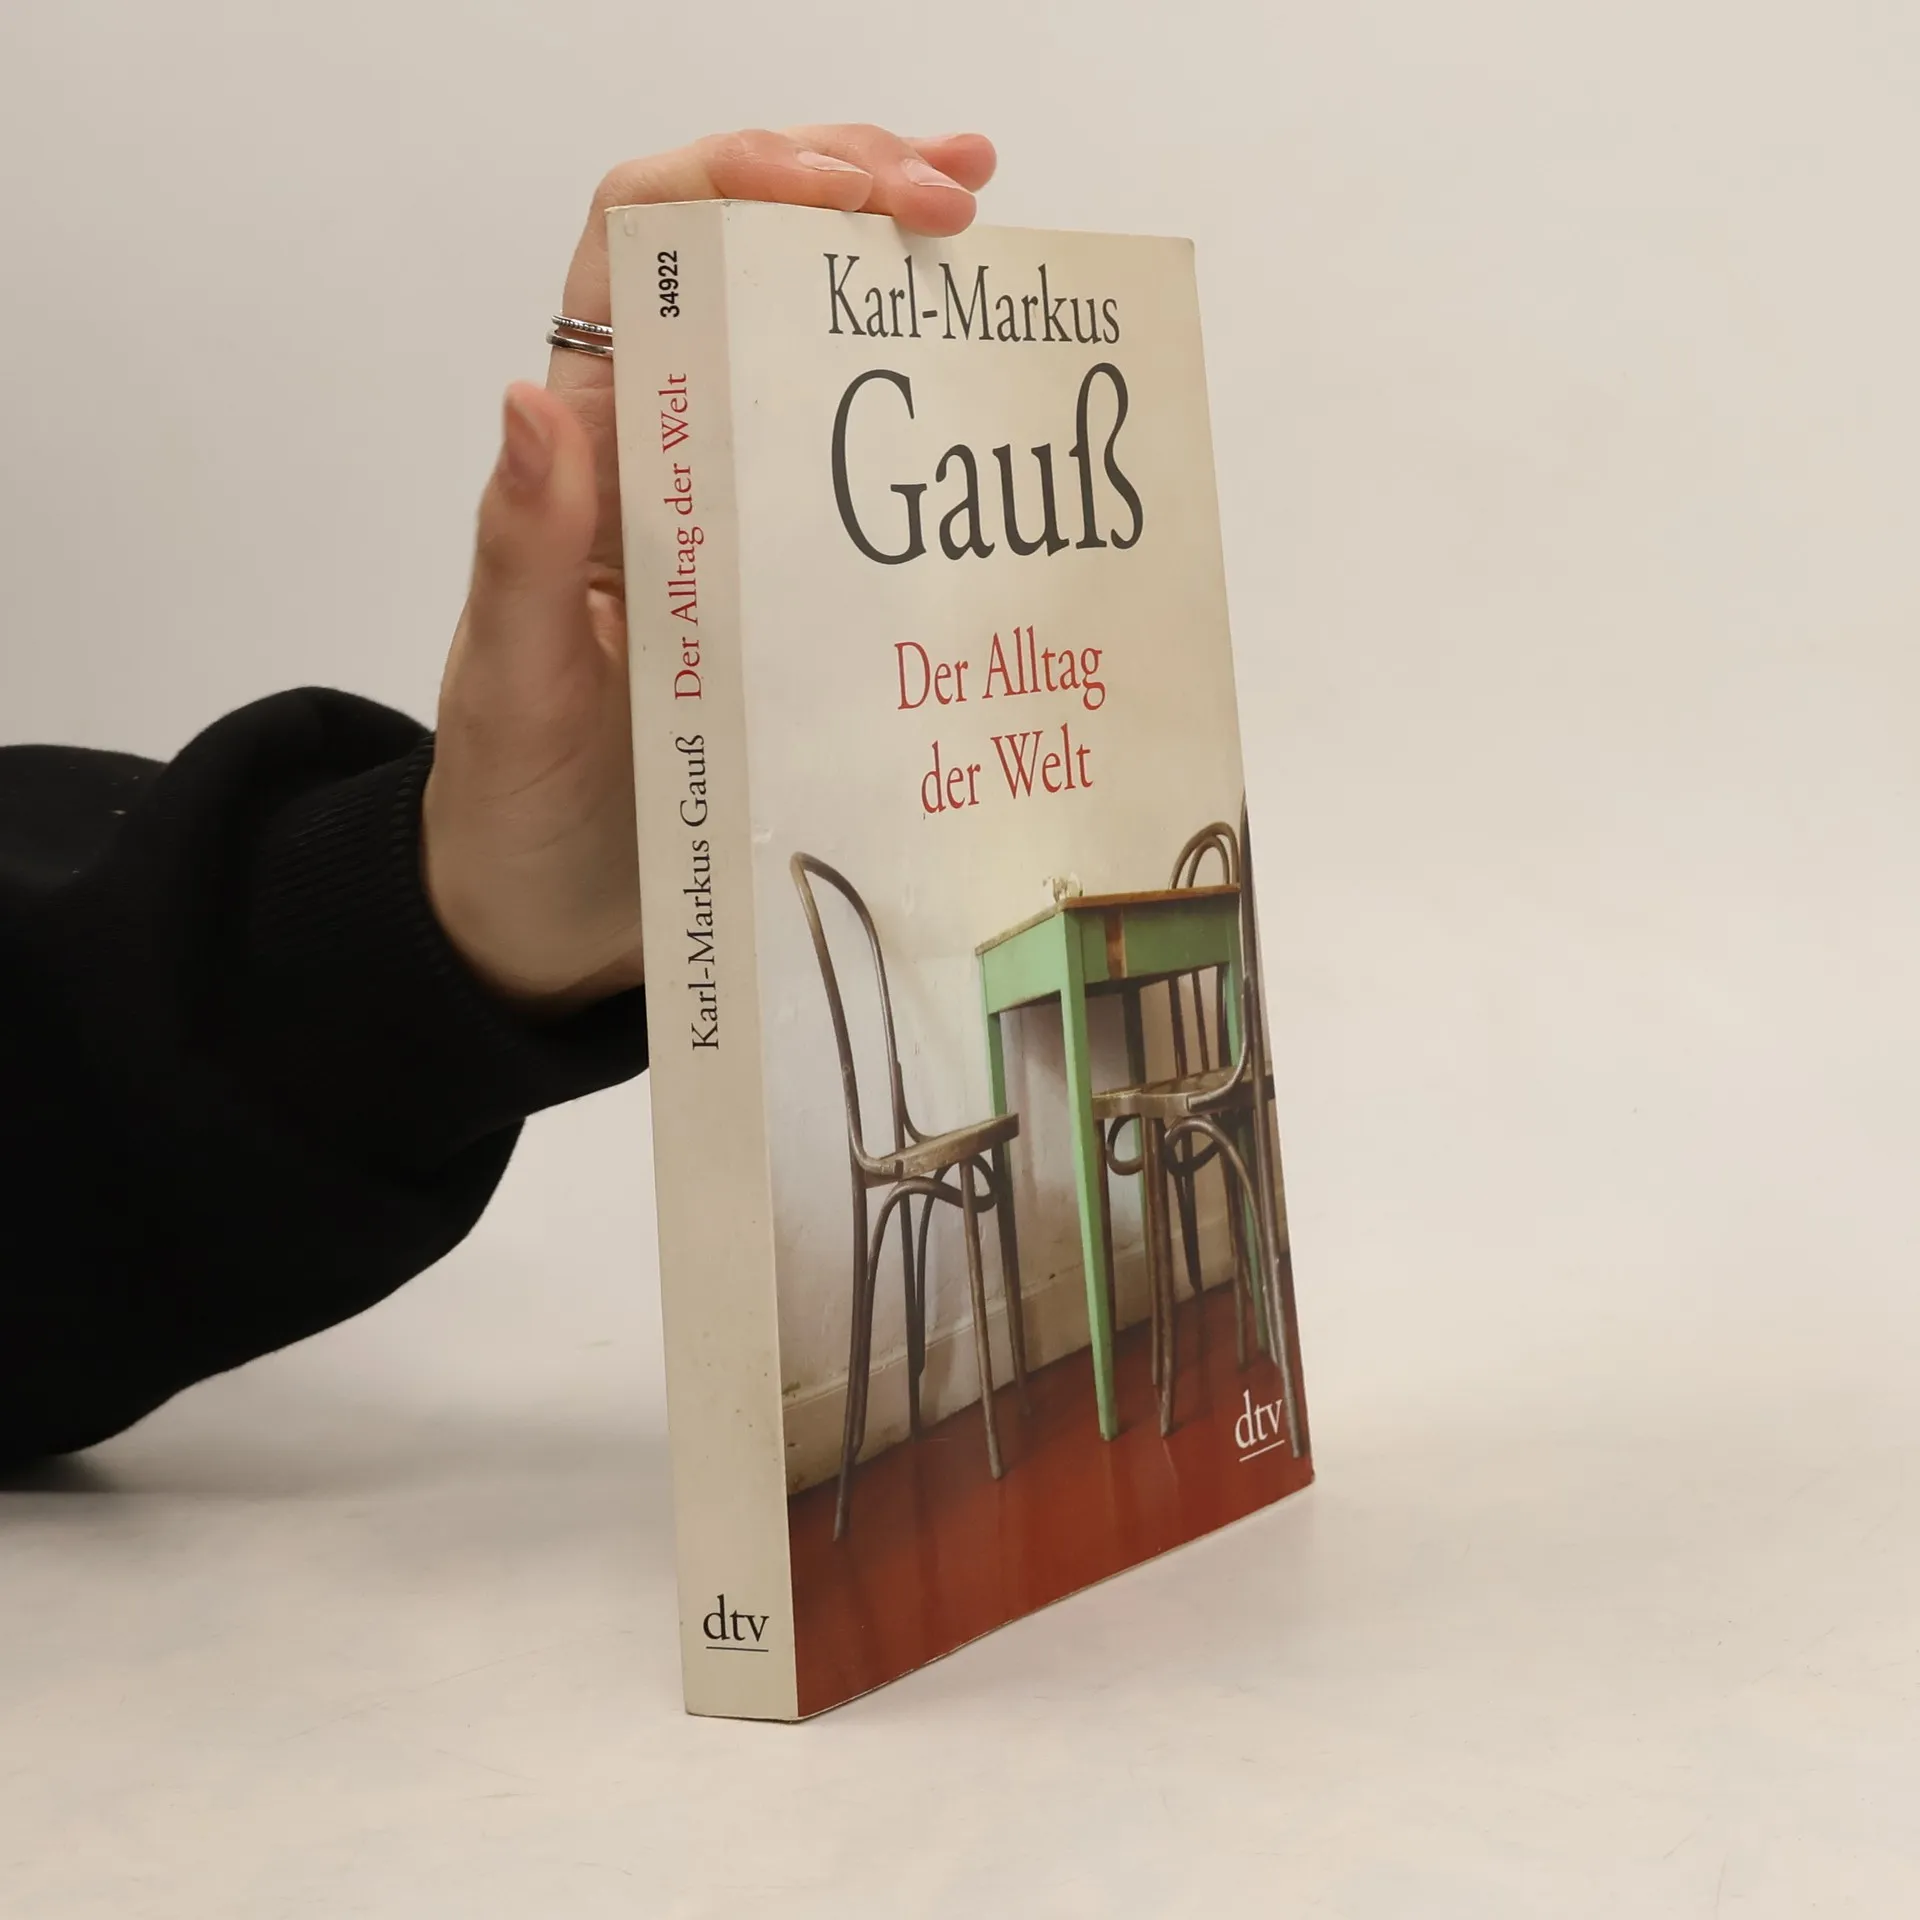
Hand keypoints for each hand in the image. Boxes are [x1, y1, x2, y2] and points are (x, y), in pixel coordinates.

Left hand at [422, 128, 996, 1012]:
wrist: (550, 915)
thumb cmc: (516, 802)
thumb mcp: (515, 682)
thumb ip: (524, 554)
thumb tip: (534, 396)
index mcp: (589, 456)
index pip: (639, 248)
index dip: (738, 181)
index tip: (855, 187)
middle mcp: (664, 459)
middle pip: (739, 264)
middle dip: (845, 190)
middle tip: (963, 190)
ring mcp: (732, 518)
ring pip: (805, 349)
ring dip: (890, 276)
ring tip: (990, 236)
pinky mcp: (787, 588)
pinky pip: (857, 483)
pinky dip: (924, 427)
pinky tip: (989, 413)